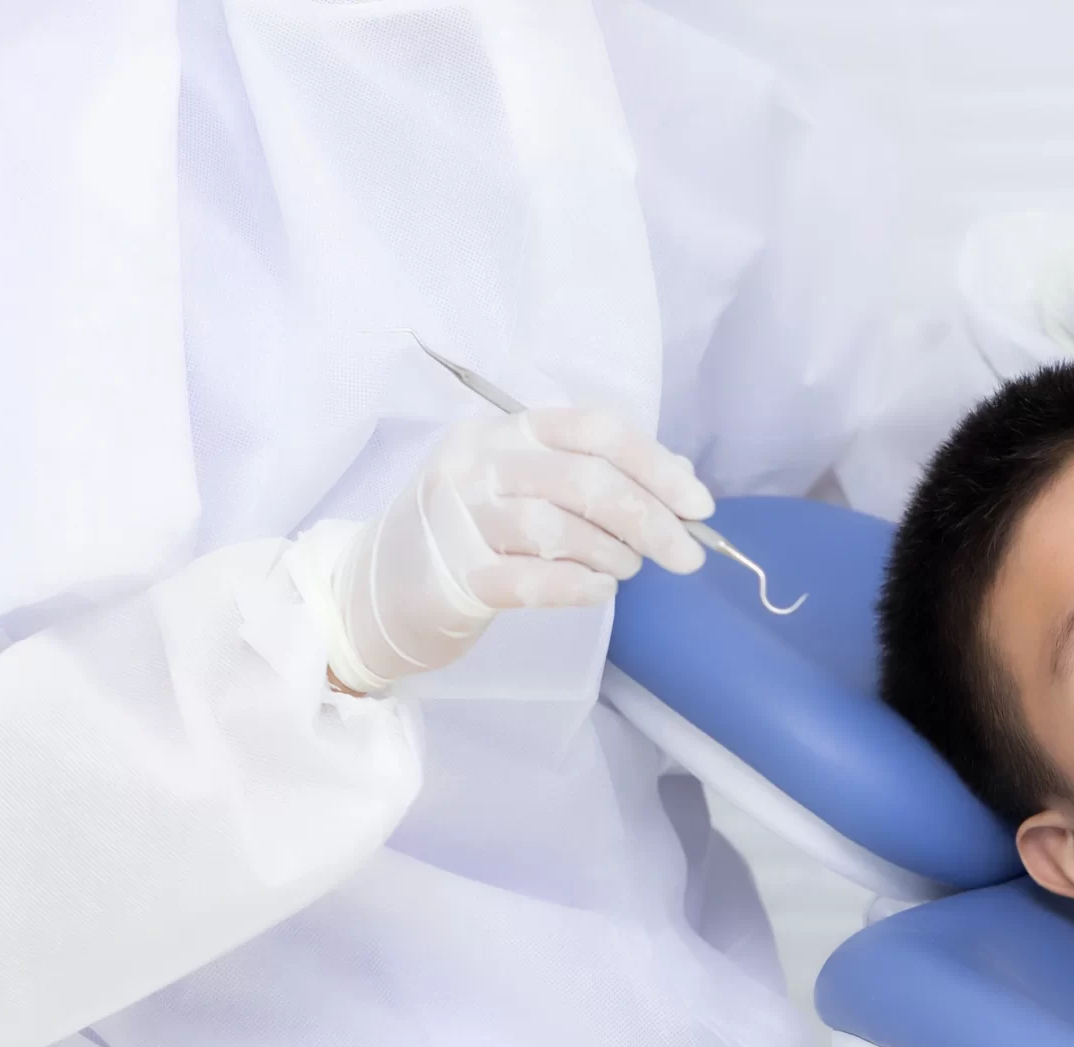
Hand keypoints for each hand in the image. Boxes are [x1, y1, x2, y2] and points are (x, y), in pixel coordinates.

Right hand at [324, 409, 714, 693]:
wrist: (374, 591)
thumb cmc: (468, 534)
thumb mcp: (521, 485)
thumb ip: (590, 473)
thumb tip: (679, 479)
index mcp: (502, 431)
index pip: (592, 430)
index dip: (655, 464)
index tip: (699, 504)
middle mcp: (476, 464)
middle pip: (584, 479)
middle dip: (651, 519)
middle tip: (686, 556)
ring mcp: (458, 520)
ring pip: (559, 527)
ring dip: (613, 554)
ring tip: (625, 570)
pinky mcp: (452, 577)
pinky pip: (532, 580)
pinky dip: (580, 586)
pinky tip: (598, 591)